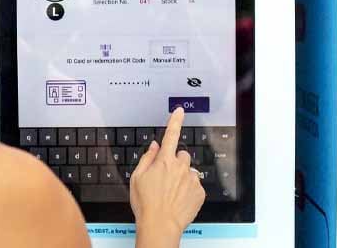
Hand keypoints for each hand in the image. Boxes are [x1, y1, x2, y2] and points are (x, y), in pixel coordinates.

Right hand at [130, 108, 205, 246]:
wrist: (160, 224)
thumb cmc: (146, 204)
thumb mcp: (137, 178)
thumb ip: (147, 158)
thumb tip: (153, 147)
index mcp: (164, 161)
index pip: (171, 135)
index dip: (175, 121)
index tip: (179, 111)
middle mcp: (180, 168)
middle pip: (182, 156)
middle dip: (176, 162)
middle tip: (166, 177)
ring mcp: (192, 180)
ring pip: (189, 171)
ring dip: (183, 177)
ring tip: (172, 192)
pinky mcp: (200, 192)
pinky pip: (195, 185)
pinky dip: (189, 190)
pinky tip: (179, 199)